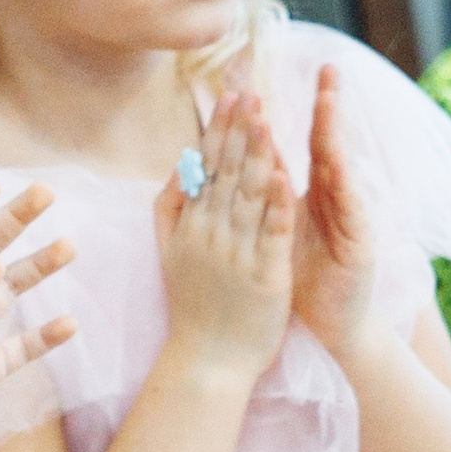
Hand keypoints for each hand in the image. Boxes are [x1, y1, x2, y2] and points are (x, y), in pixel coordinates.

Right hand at [153, 92, 293, 377]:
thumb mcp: (170, 252)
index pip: (207, 168)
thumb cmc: (193, 306)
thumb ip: (170, 208)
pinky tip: (280, 172)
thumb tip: (178, 167)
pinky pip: (269, 231)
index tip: (229, 97)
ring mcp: (236, 253)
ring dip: (256, 154)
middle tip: (249, 92)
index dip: (219, 130)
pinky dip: (274, 202)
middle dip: (238, 130)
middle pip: (226, 173)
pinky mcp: (263, 274)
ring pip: (247, 195)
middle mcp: (210, 234)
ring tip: (265, 119)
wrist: (209, 360)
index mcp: (192, 226)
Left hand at [290, 64, 376, 360]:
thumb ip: (263, 196)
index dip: (284, 114)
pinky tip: (337, 161)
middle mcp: (332, 199)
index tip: (278, 78)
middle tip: (327, 68)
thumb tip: (236, 165)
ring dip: (337, 134)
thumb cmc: (302, 277)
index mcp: (306, 194)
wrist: (332, 325)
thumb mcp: (276, 231)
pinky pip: (351, 207)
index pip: (293, 145)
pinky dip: (342, 184)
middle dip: (326, 106)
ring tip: (331, 100)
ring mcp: (350, 217)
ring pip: (343, 167)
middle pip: (326, 144)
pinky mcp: (362, 240)